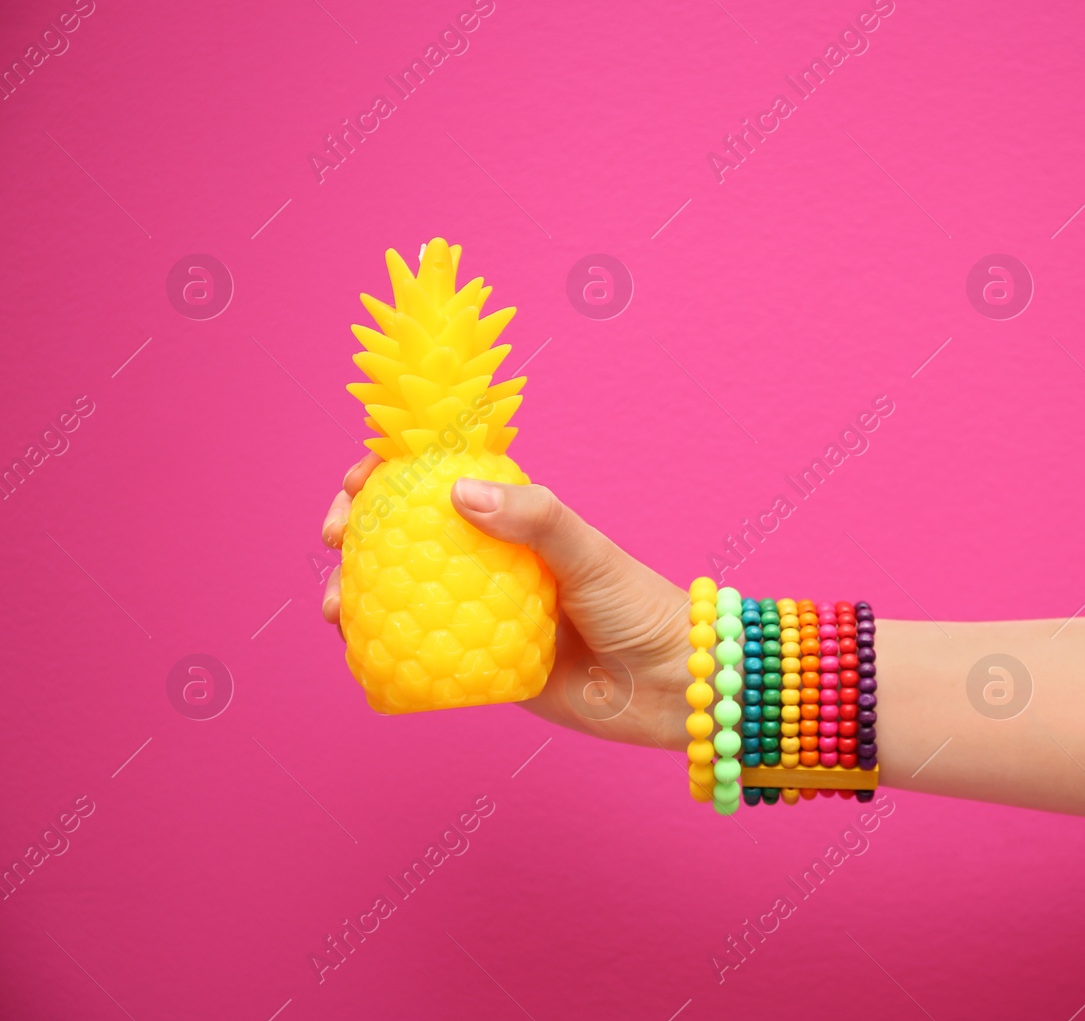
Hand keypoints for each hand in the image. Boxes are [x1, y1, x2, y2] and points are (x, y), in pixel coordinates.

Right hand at [321, 453, 689, 749]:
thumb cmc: (641, 608)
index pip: (438, 481)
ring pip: (402, 596)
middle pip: (404, 537)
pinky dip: (382, 651)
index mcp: (515, 522)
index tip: (356, 484)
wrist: (672, 688)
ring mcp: (482, 615)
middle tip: (334, 542)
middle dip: (356, 533)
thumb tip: (458, 491)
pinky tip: (357, 653)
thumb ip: (535, 519)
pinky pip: (422, 656)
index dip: (387, 475)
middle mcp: (491, 563)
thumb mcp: (590, 553)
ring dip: (356, 594)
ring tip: (336, 608)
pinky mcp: (483, 668)